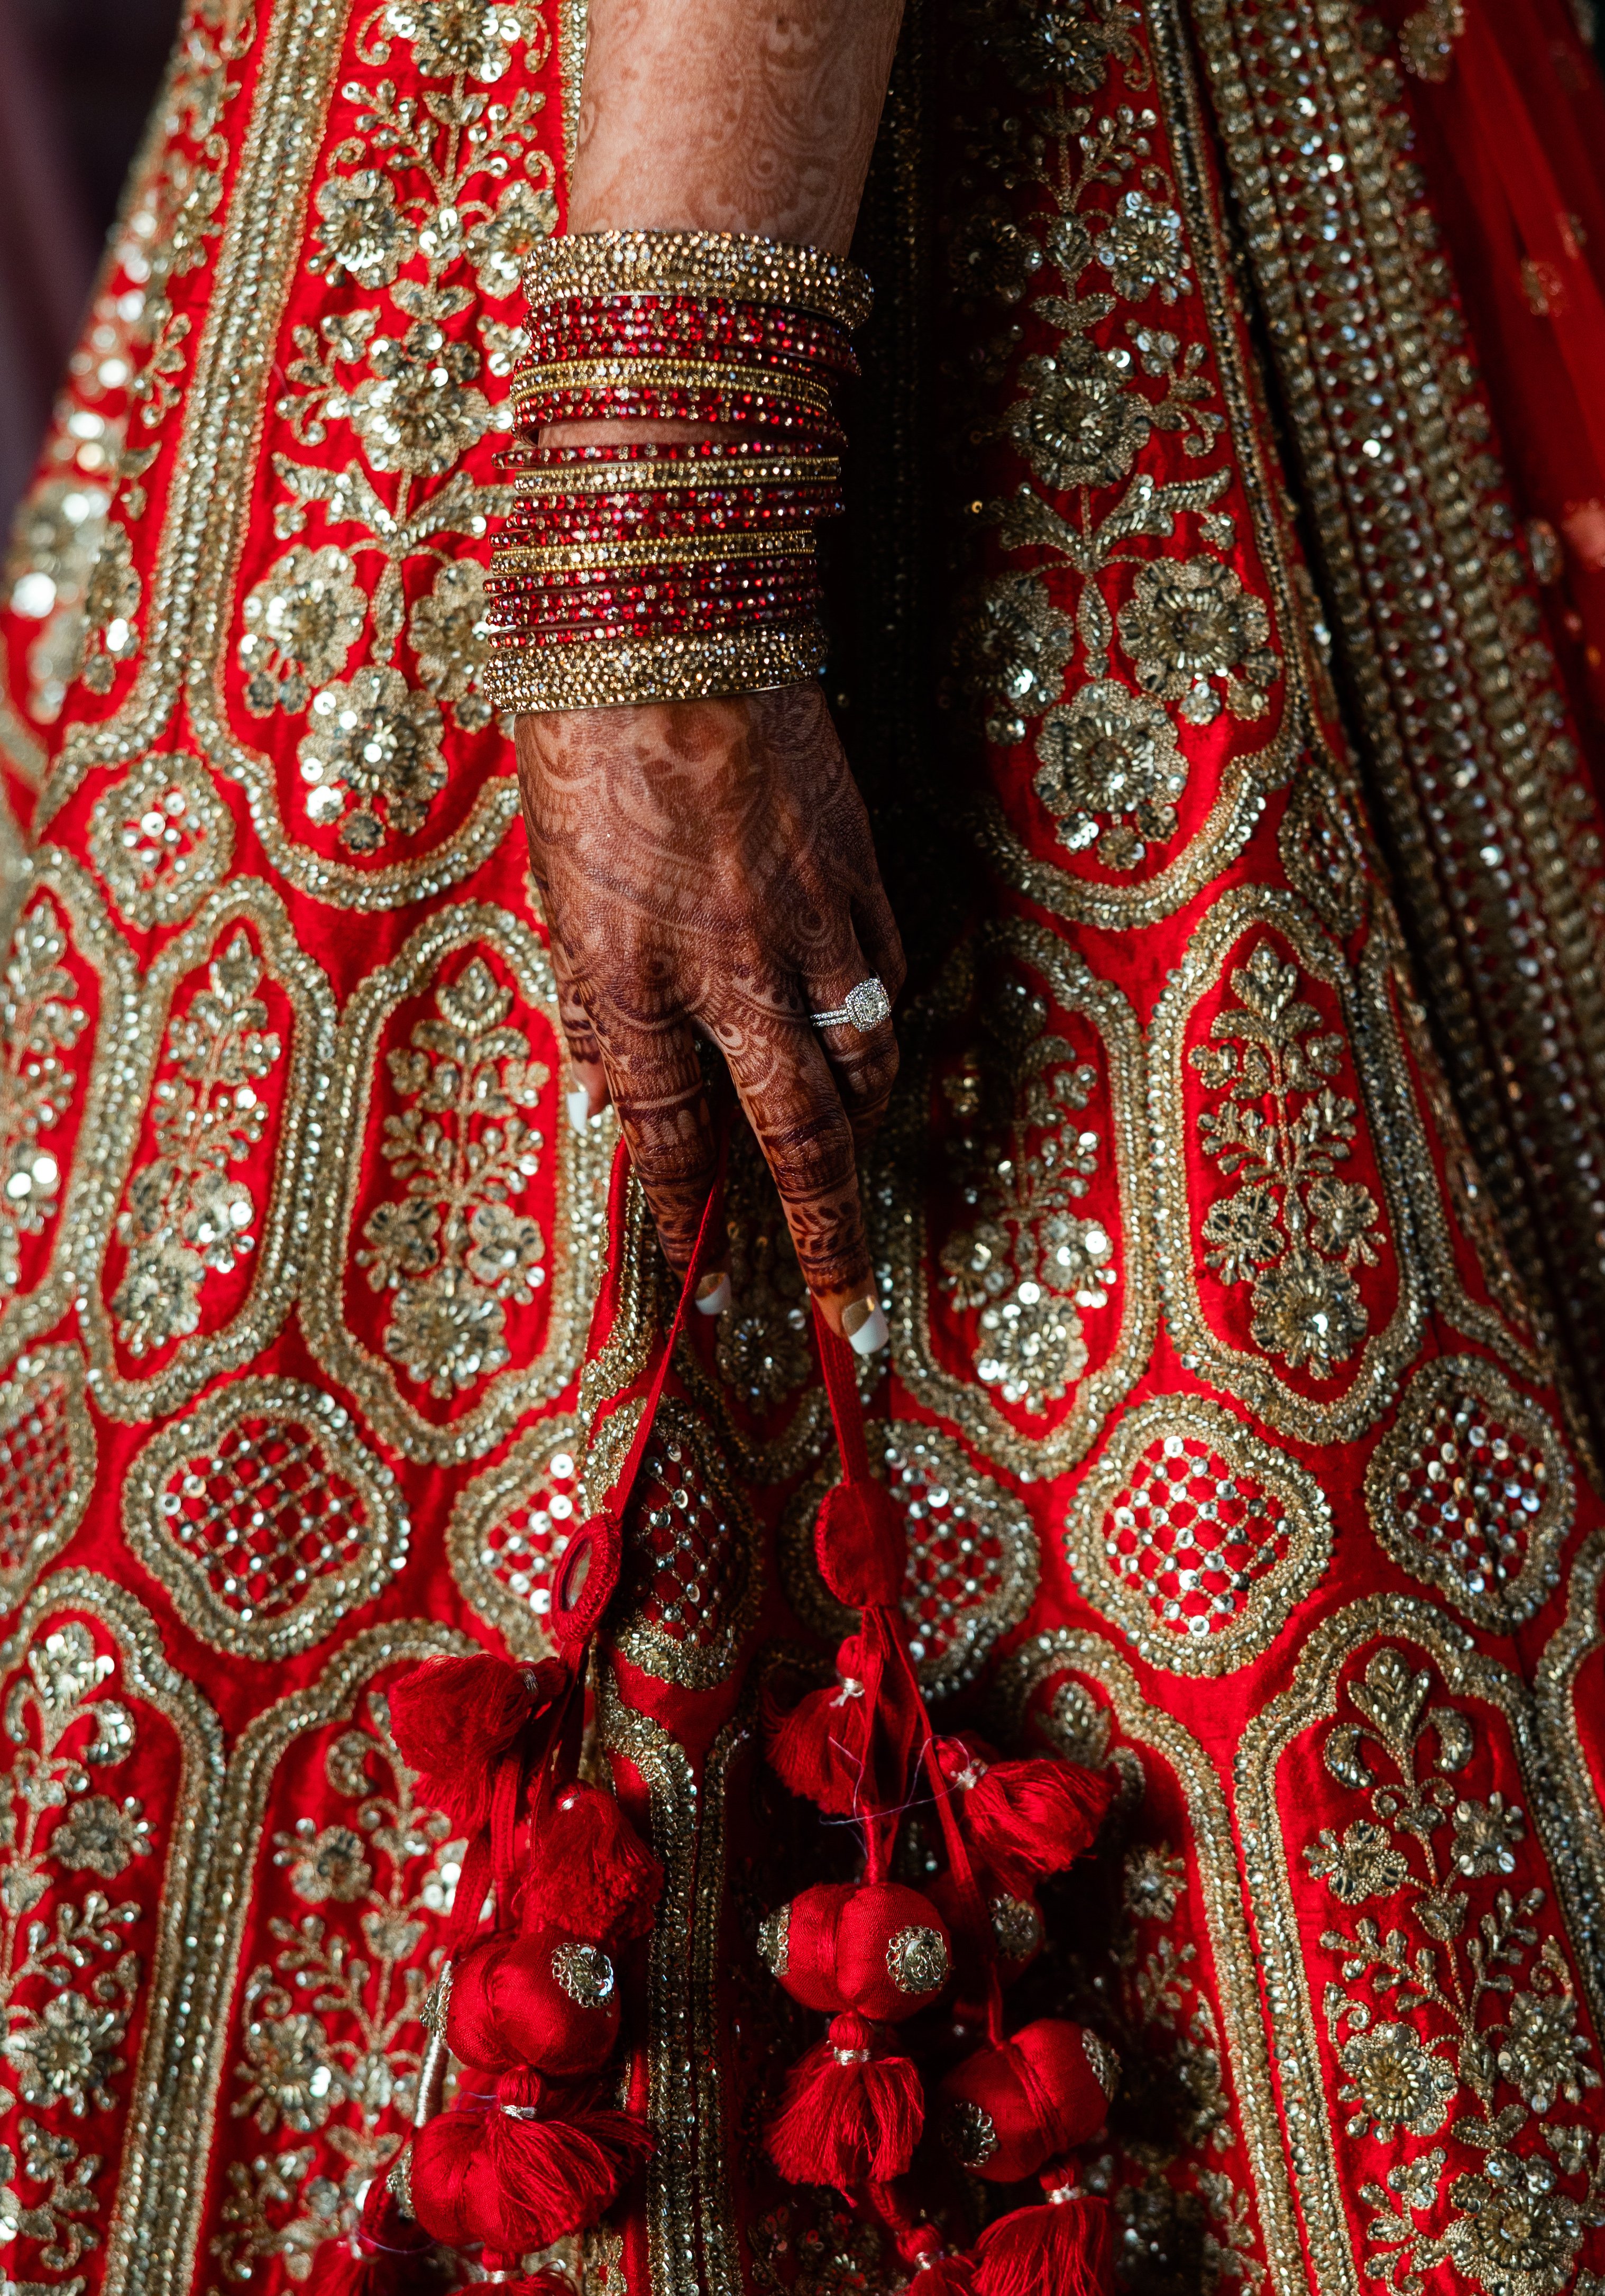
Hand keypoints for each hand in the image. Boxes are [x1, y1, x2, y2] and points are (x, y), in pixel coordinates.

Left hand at [515, 681, 903, 1343]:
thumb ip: (588, 1000)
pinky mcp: (865, 873)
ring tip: (848, 1168)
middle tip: (848, 1315)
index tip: (704, 1273)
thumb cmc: (585, 745)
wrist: (668, 614)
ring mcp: (813, 924)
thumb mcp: (554, 885)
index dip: (687, 1217)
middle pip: (801, 1139)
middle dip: (826, 1240)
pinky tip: (866, 1041)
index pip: (669, 1137)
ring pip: (866, 1066)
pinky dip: (882, 1030)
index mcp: (633, 975)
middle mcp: (732, 968)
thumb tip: (601, 1095)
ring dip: (861, 1133)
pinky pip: (892, 982)